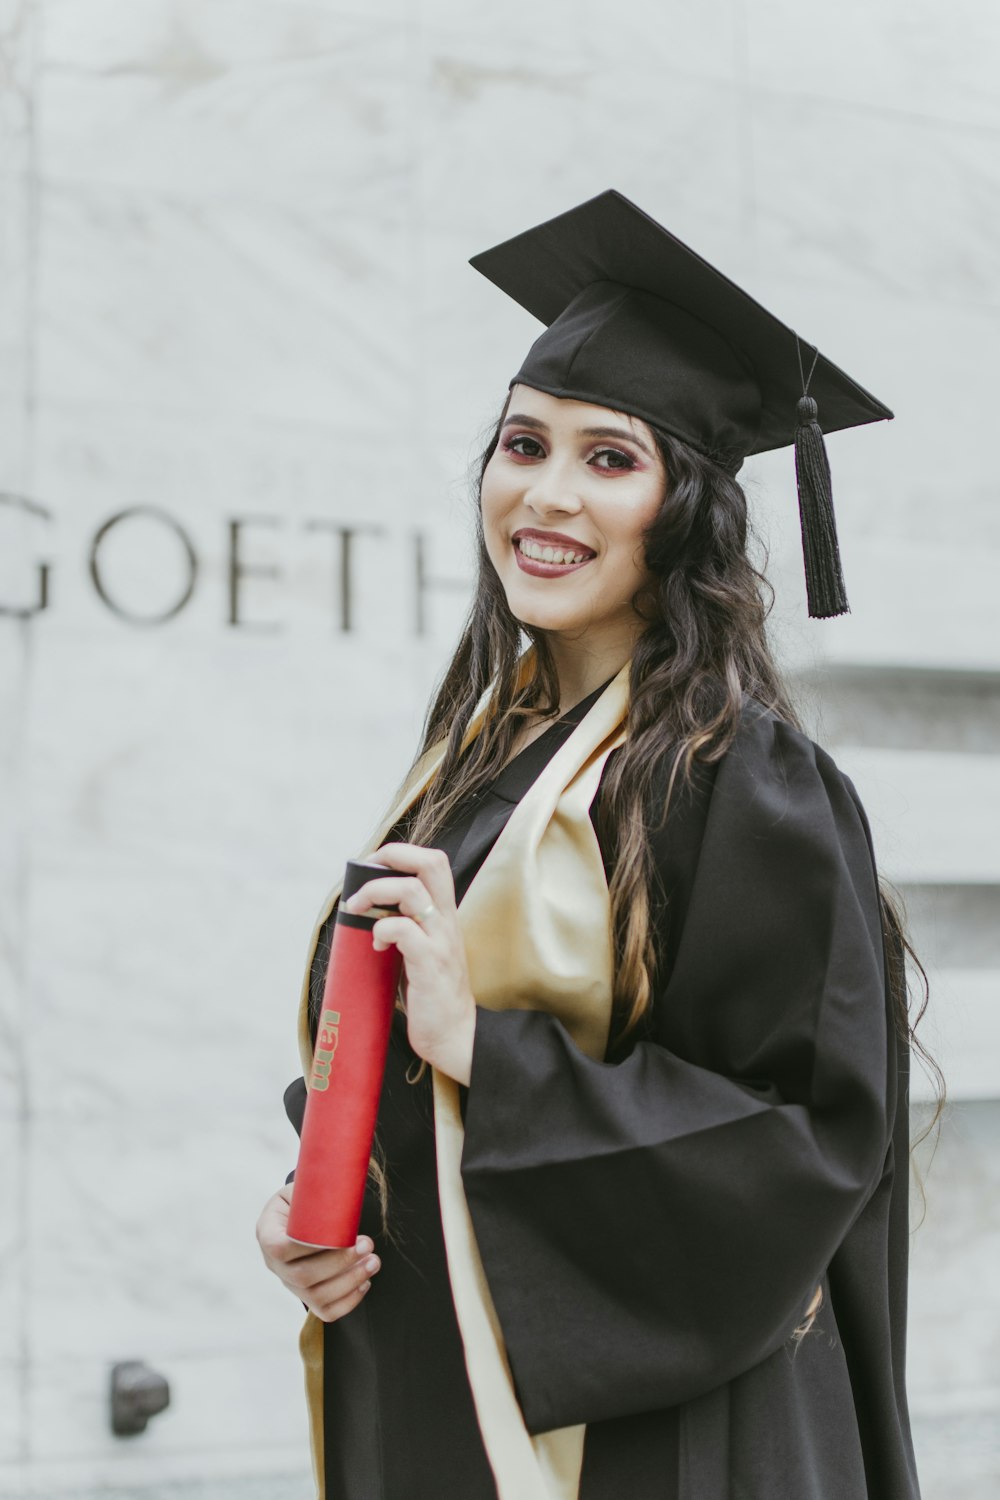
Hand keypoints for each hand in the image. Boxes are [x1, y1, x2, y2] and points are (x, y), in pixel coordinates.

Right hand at [255, 1185, 380, 1321]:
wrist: (300, 1217)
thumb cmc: (306, 1199)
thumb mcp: (303, 1186)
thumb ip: (316, 1185)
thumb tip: (344, 1172)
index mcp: (267, 1234)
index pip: (280, 1248)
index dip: (311, 1246)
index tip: (342, 1235)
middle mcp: (274, 1265)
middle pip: (302, 1277)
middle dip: (339, 1264)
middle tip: (368, 1245)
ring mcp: (290, 1285)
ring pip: (315, 1297)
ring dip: (349, 1282)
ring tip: (373, 1261)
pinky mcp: (307, 1298)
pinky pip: (325, 1312)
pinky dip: (348, 1302)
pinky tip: (365, 1282)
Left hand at [343, 843, 475, 1085]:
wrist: (454, 1036)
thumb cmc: (431, 993)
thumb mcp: (423, 949)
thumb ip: (406, 926)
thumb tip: (367, 908)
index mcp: (444, 914)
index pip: (434, 862)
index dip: (401, 854)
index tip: (372, 866)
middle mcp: (446, 921)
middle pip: (430, 862)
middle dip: (391, 856)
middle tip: (365, 873)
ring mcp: (440, 941)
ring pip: (412, 890)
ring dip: (375, 891)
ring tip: (357, 908)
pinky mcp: (430, 964)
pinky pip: (404, 930)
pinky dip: (382, 929)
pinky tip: (376, 944)